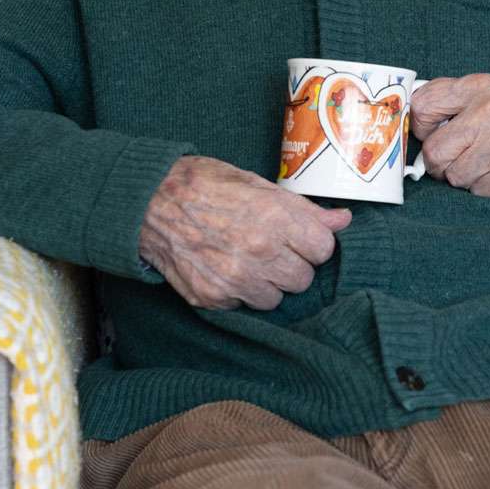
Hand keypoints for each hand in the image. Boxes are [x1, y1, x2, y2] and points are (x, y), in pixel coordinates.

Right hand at [137, 156, 351, 310]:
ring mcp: (234, 279)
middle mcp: (258, 251)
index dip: (312, 242)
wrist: (146, 201)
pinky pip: (242, 306)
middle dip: (291, 264)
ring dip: (266, 282)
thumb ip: (302, 208)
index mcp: (274, 216)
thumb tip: (342, 220)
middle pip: (303, 278)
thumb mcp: (255, 182)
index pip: (323, 249)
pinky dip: (237, 292)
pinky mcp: (211, 298)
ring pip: (275, 299)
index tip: (298, 236)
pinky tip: (222, 266)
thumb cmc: (202, 183)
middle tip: (269, 246)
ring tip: (244, 258)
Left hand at [409, 74, 489, 198]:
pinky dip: (488, 189)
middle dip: (443, 165)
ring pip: (456, 177)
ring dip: (468, 179)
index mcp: (477, 87)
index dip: (421, 129)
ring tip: (489, 165)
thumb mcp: (489, 93)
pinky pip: (480, 192)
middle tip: (460, 161)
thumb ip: (450, 101)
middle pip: (436, 153)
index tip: (432, 136)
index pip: (423, 106)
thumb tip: (410, 122)